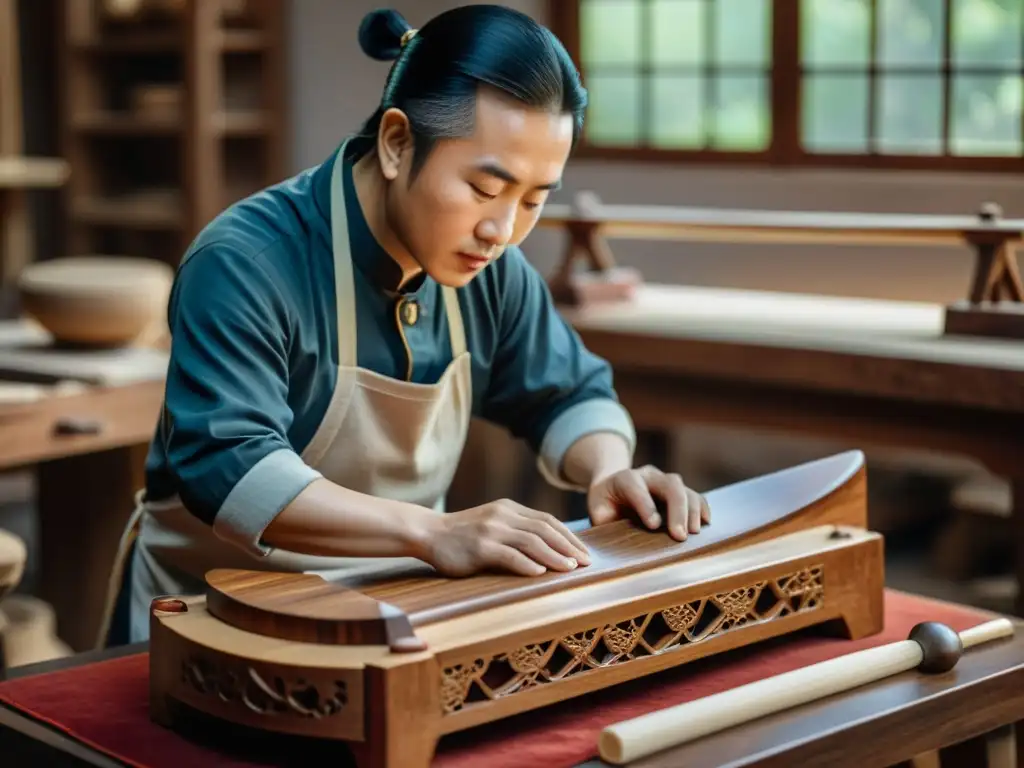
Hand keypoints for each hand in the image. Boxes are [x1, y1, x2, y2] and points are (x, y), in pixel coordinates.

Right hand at [420, 499, 591, 576]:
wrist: (428, 532)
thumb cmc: (463, 534)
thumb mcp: (492, 523)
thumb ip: (516, 530)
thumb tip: (548, 548)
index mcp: (509, 509)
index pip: (548, 521)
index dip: (569, 536)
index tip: (585, 552)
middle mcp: (503, 516)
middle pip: (545, 529)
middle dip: (569, 546)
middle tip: (586, 563)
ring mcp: (491, 530)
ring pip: (531, 541)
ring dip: (554, 555)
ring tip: (570, 568)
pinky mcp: (479, 547)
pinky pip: (508, 555)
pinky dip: (526, 563)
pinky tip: (540, 573)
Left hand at [588, 465, 709, 541]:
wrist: (612, 487)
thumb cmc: (604, 505)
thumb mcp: (596, 511)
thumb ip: (603, 522)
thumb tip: (615, 544)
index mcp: (624, 479)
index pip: (636, 487)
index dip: (645, 505)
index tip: (653, 526)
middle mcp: (648, 476)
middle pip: (669, 485)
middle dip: (677, 510)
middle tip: (680, 536)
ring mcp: (665, 481)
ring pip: (684, 489)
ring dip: (692, 511)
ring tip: (693, 533)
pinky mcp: (678, 491)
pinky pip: (695, 495)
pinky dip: (702, 508)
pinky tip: (705, 523)